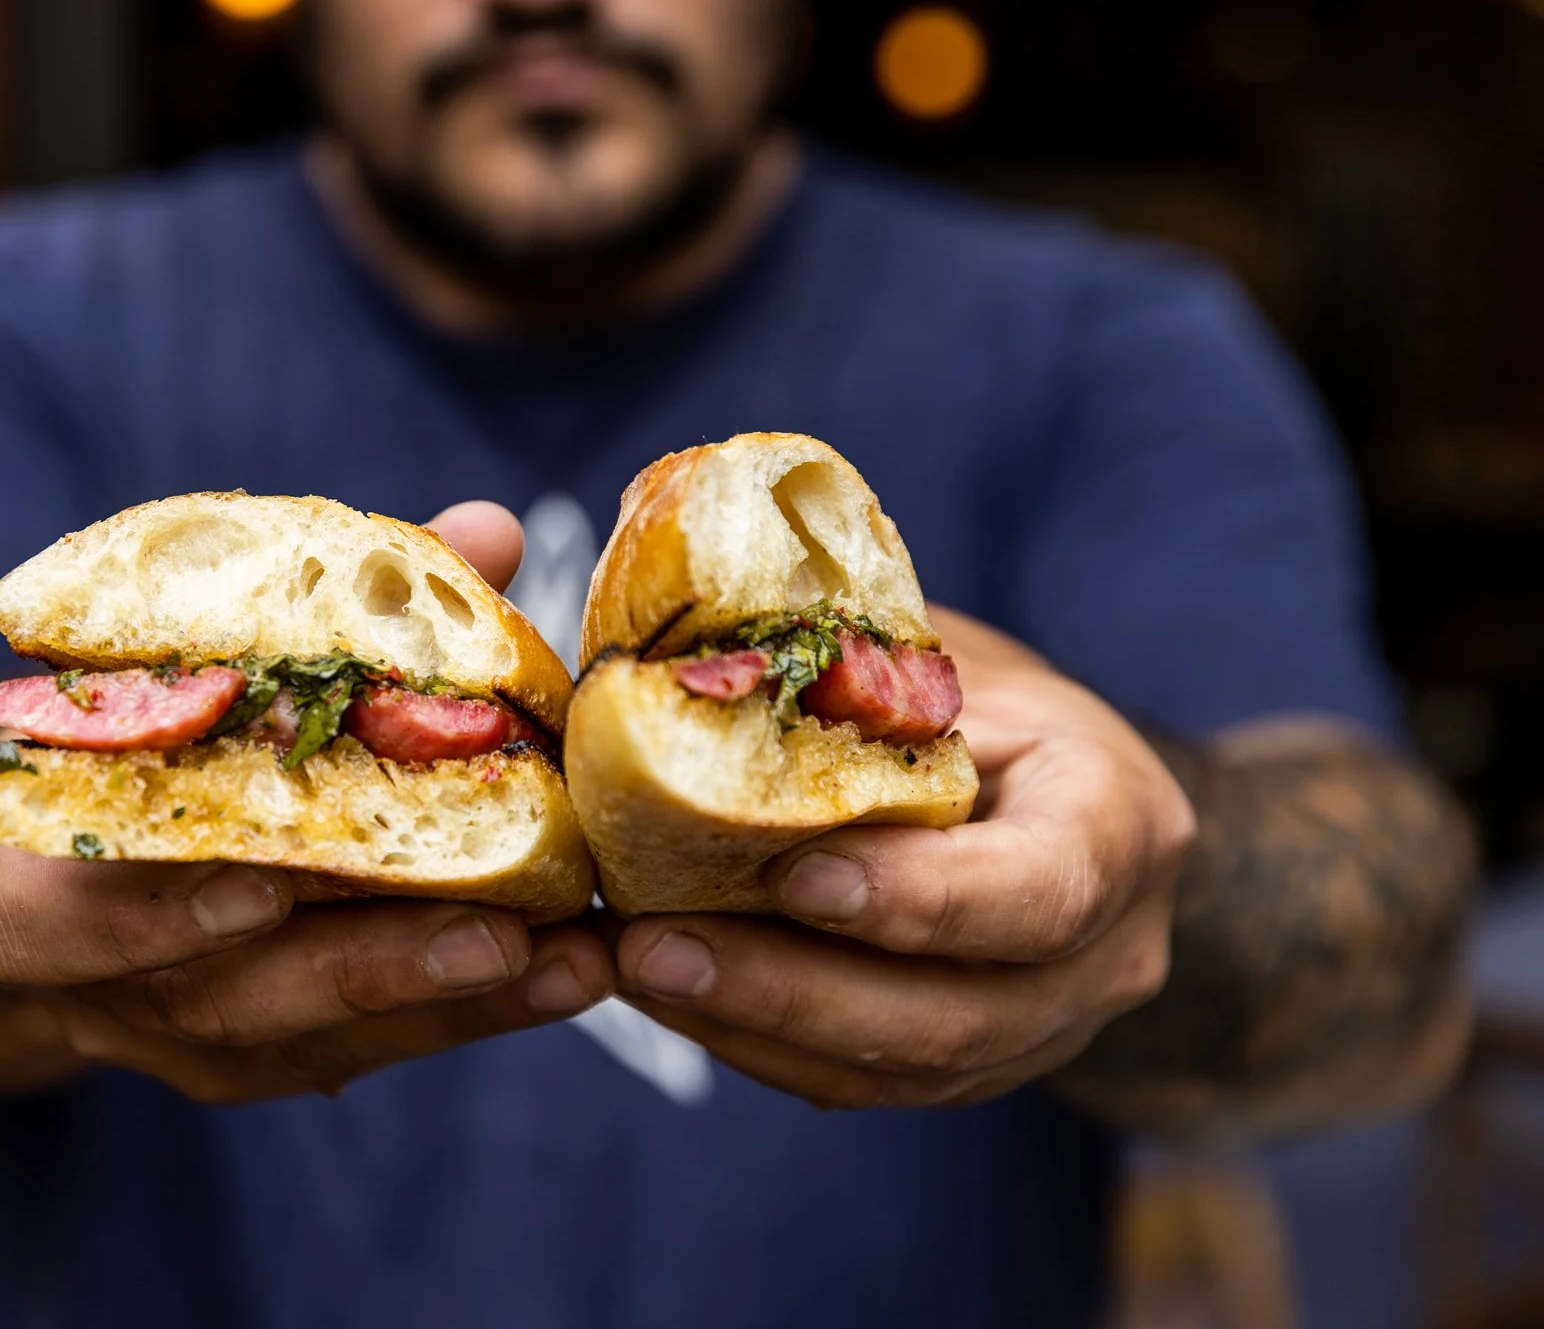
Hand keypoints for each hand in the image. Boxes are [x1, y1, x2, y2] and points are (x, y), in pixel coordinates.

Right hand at [0, 502, 613, 1102]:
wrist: (50, 851)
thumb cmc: (127, 723)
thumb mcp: (171, 664)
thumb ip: (321, 611)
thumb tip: (485, 531)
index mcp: (19, 879)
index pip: (61, 921)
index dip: (158, 913)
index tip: (267, 886)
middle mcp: (93, 983)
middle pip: (222, 1001)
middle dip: (366, 968)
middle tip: (498, 936)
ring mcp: (172, 1033)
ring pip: (309, 1041)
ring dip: (446, 1002)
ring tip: (569, 965)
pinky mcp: (249, 1059)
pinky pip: (359, 1050)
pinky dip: (459, 1012)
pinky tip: (558, 979)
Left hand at [613, 609, 1193, 1109]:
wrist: (1061, 799)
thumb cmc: (994, 705)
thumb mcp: (957, 664)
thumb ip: (867, 681)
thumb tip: (699, 667)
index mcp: (1117, 827)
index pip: (1037, 891)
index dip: (915, 897)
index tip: (790, 876)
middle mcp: (1103, 956)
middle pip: (951, 1016)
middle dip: (787, 989)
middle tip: (651, 946)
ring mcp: (1040, 1032)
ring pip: (892, 1069)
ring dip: (744, 1025)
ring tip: (629, 969)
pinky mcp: (967, 1070)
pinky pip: (855, 1081)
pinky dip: (749, 1040)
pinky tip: (660, 991)